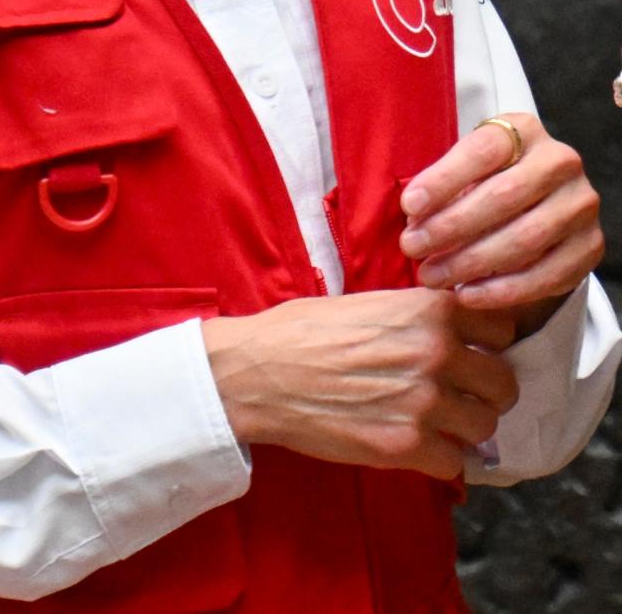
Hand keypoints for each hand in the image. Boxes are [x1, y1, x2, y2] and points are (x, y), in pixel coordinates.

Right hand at [202, 289, 516, 481]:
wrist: (262, 371)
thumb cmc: (307, 330)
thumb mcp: (373, 302)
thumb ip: (421, 318)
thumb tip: (458, 334)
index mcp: (430, 310)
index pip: (502, 329)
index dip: (489, 344)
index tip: (474, 353)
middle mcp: (437, 353)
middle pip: (503, 384)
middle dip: (484, 391)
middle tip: (460, 395)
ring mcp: (425, 403)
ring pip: (485, 426)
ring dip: (465, 427)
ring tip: (436, 422)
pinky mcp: (406, 446)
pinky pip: (454, 462)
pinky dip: (440, 458)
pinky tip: (414, 443)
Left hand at [400, 114, 603, 334]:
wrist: (543, 202)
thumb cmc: (492, 180)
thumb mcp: (470, 168)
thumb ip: (445, 185)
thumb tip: (415, 216)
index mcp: (525, 130)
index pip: (483, 151)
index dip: (443, 179)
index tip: (409, 206)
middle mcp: (560, 162)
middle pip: (503, 196)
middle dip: (451, 226)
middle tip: (413, 247)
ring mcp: (580, 205)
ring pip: (524, 239)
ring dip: (471, 262)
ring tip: (432, 275)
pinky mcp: (590, 246)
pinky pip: (546, 275)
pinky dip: (502, 290)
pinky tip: (467, 293)